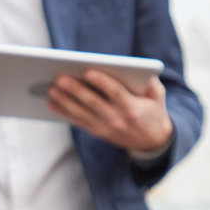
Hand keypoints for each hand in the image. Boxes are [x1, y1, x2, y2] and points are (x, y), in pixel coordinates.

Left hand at [48, 69, 173, 153]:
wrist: (151, 142)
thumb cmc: (153, 111)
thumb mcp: (157, 96)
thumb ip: (149, 81)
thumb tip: (134, 68)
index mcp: (132, 108)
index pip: (115, 93)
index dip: (102, 82)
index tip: (88, 71)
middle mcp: (117, 120)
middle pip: (93, 103)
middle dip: (75, 90)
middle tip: (60, 78)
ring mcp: (105, 128)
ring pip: (81, 113)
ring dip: (64, 101)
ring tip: (51, 89)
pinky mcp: (97, 132)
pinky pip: (78, 122)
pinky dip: (64, 113)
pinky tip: (52, 103)